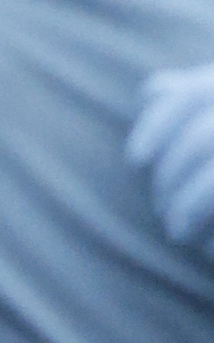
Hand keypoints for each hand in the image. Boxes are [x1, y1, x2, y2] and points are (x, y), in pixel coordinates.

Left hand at [129, 63, 213, 253]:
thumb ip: (201, 102)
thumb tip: (154, 93)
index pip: (198, 95)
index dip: (161, 123)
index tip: (135, 159)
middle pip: (204, 139)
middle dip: (171, 176)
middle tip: (161, 207)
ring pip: (213, 181)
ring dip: (189, 206)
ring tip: (177, 230)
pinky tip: (210, 249)